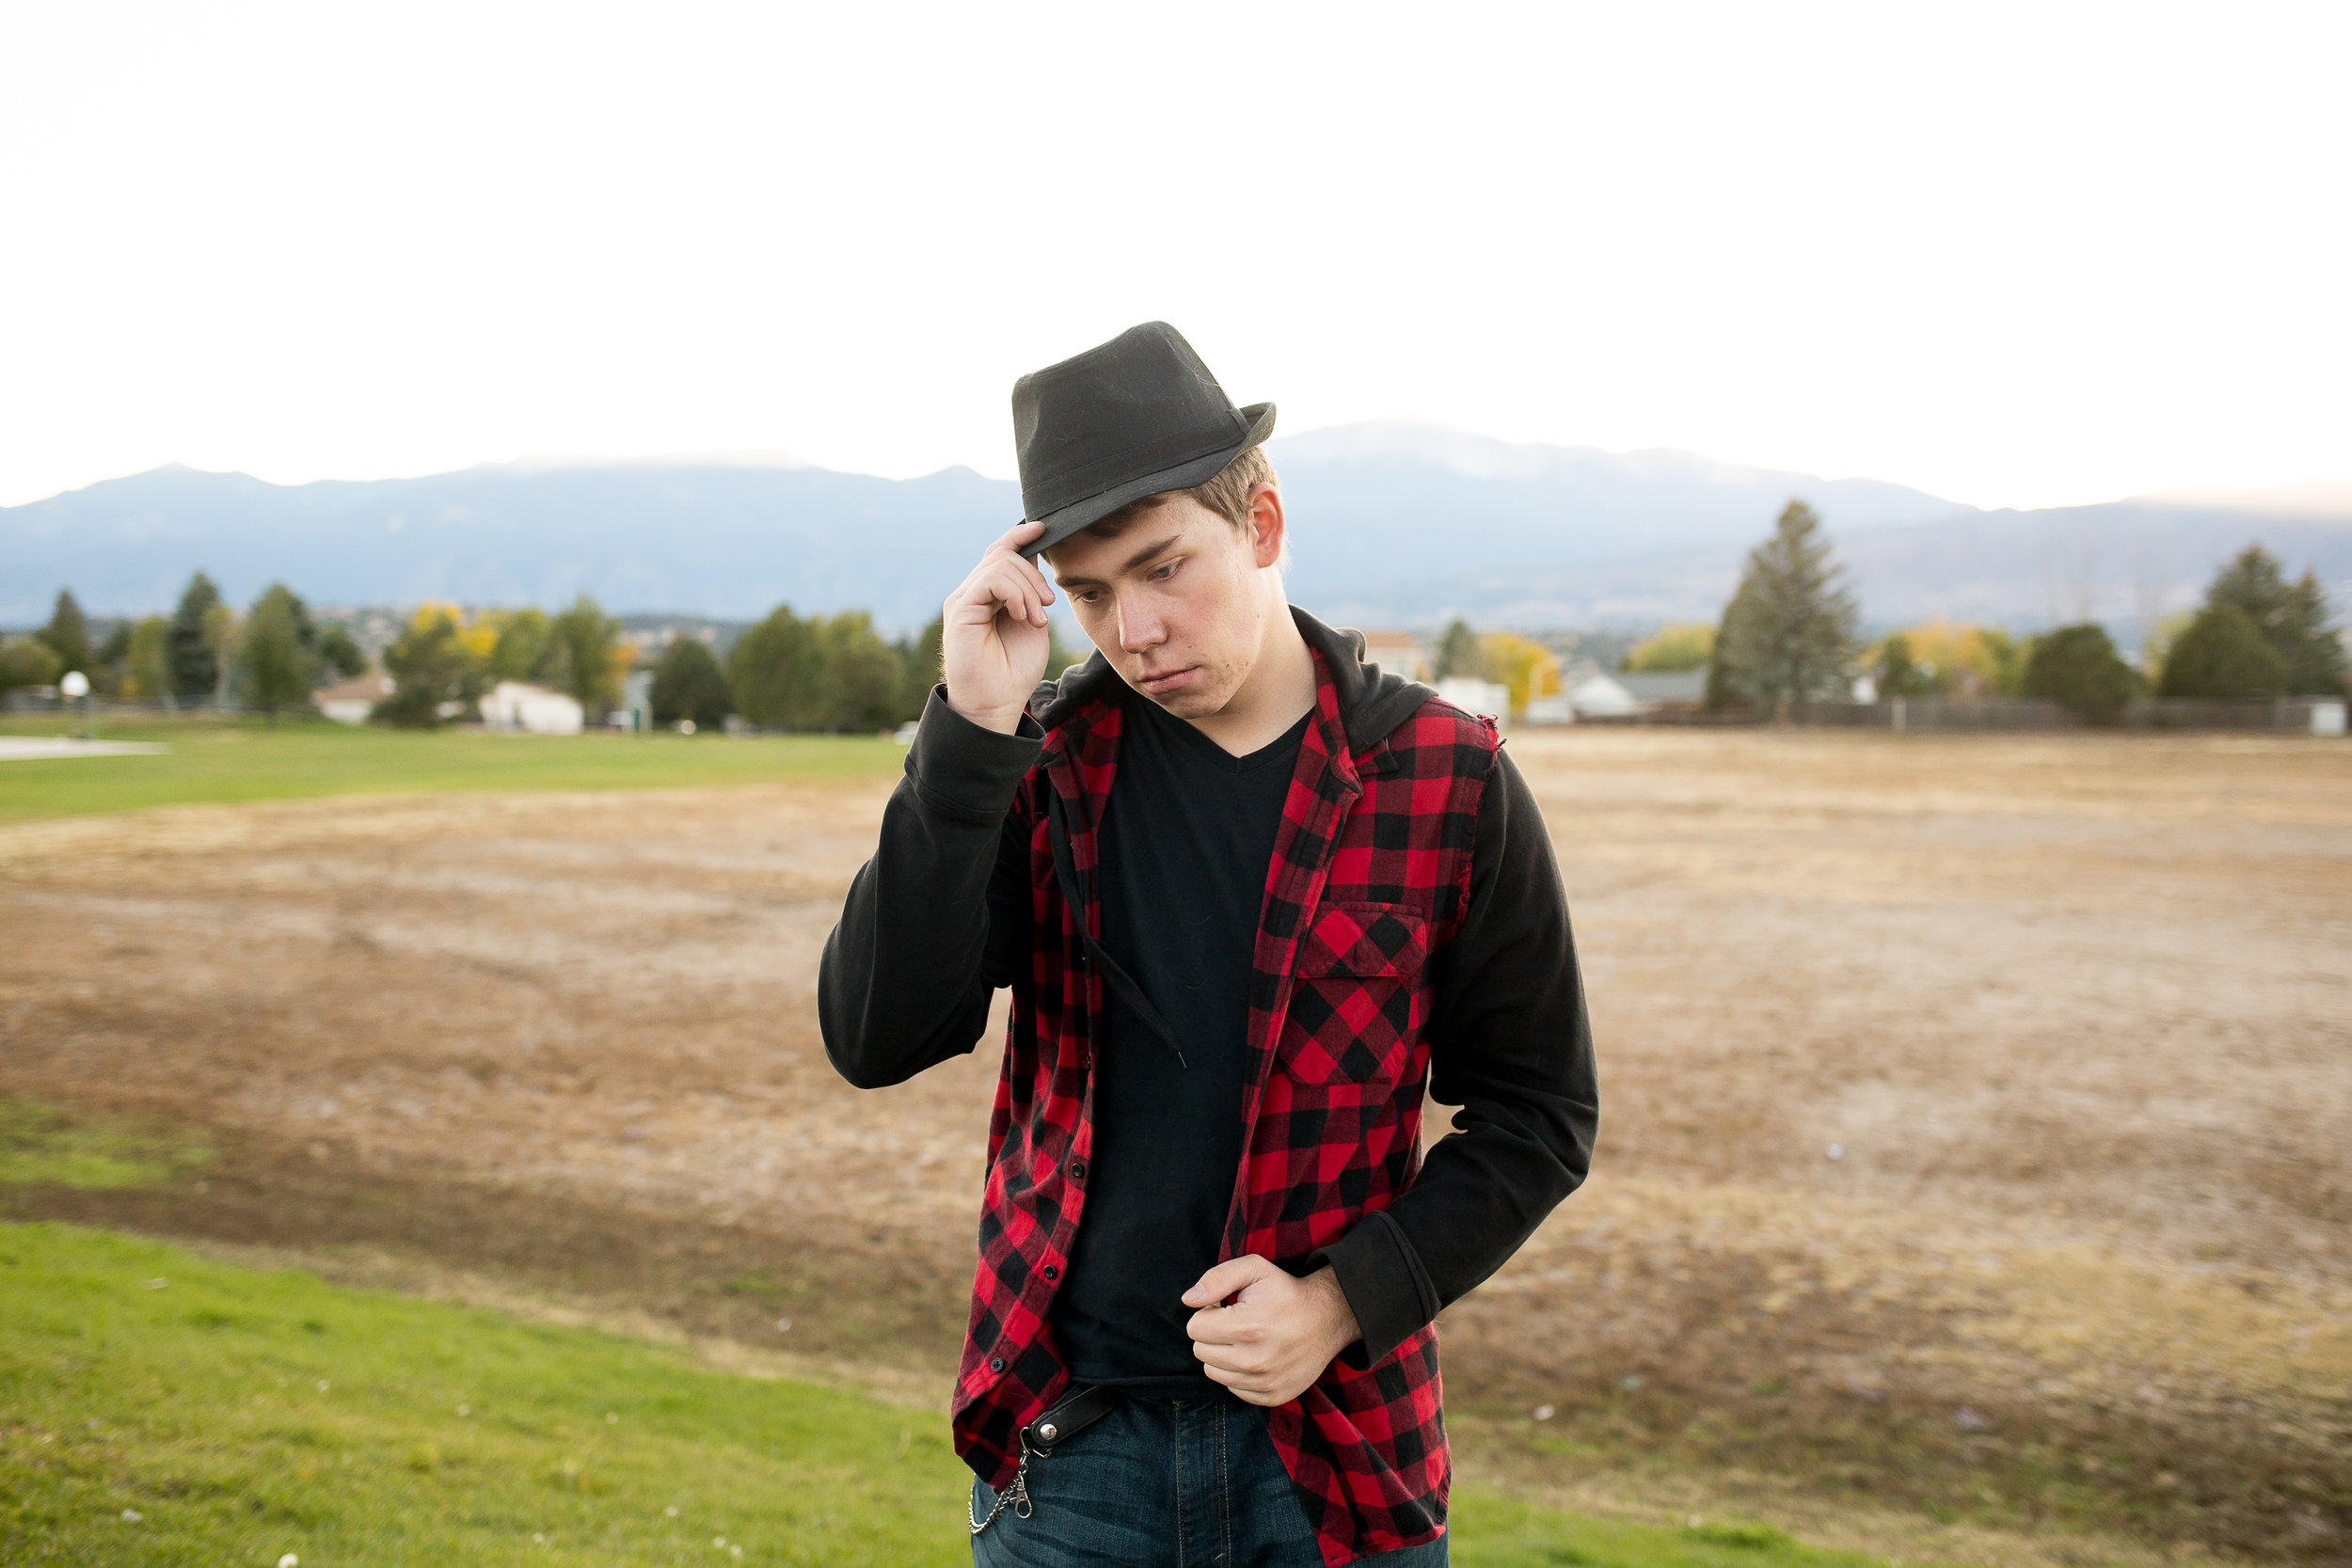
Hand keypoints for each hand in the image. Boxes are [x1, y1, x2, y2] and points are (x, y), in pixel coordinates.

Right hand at [941, 520, 1055, 732]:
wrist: (997, 703)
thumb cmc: (1015, 670)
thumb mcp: (1032, 621)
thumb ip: (1030, 590)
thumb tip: (1035, 554)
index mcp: (988, 595)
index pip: (1000, 552)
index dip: (1020, 535)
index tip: (1045, 528)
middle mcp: (972, 593)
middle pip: (1002, 553)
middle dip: (1034, 573)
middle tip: (1048, 606)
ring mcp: (963, 599)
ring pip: (999, 563)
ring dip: (1028, 588)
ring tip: (1037, 619)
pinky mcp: (959, 609)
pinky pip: (990, 580)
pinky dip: (1014, 592)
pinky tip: (1023, 615)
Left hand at [1182, 1256, 1358, 1406]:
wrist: (1328, 1318)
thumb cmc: (1286, 1291)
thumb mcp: (1254, 1268)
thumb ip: (1217, 1278)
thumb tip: (1189, 1299)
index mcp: (1247, 1327)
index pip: (1195, 1328)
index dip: (1209, 1312)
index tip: (1227, 1307)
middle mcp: (1255, 1360)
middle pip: (1201, 1351)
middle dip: (1213, 1334)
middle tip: (1237, 1322)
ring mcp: (1265, 1382)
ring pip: (1213, 1372)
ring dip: (1223, 1354)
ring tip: (1247, 1339)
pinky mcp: (1272, 1396)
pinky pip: (1233, 1388)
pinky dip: (1238, 1373)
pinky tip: (1257, 1355)